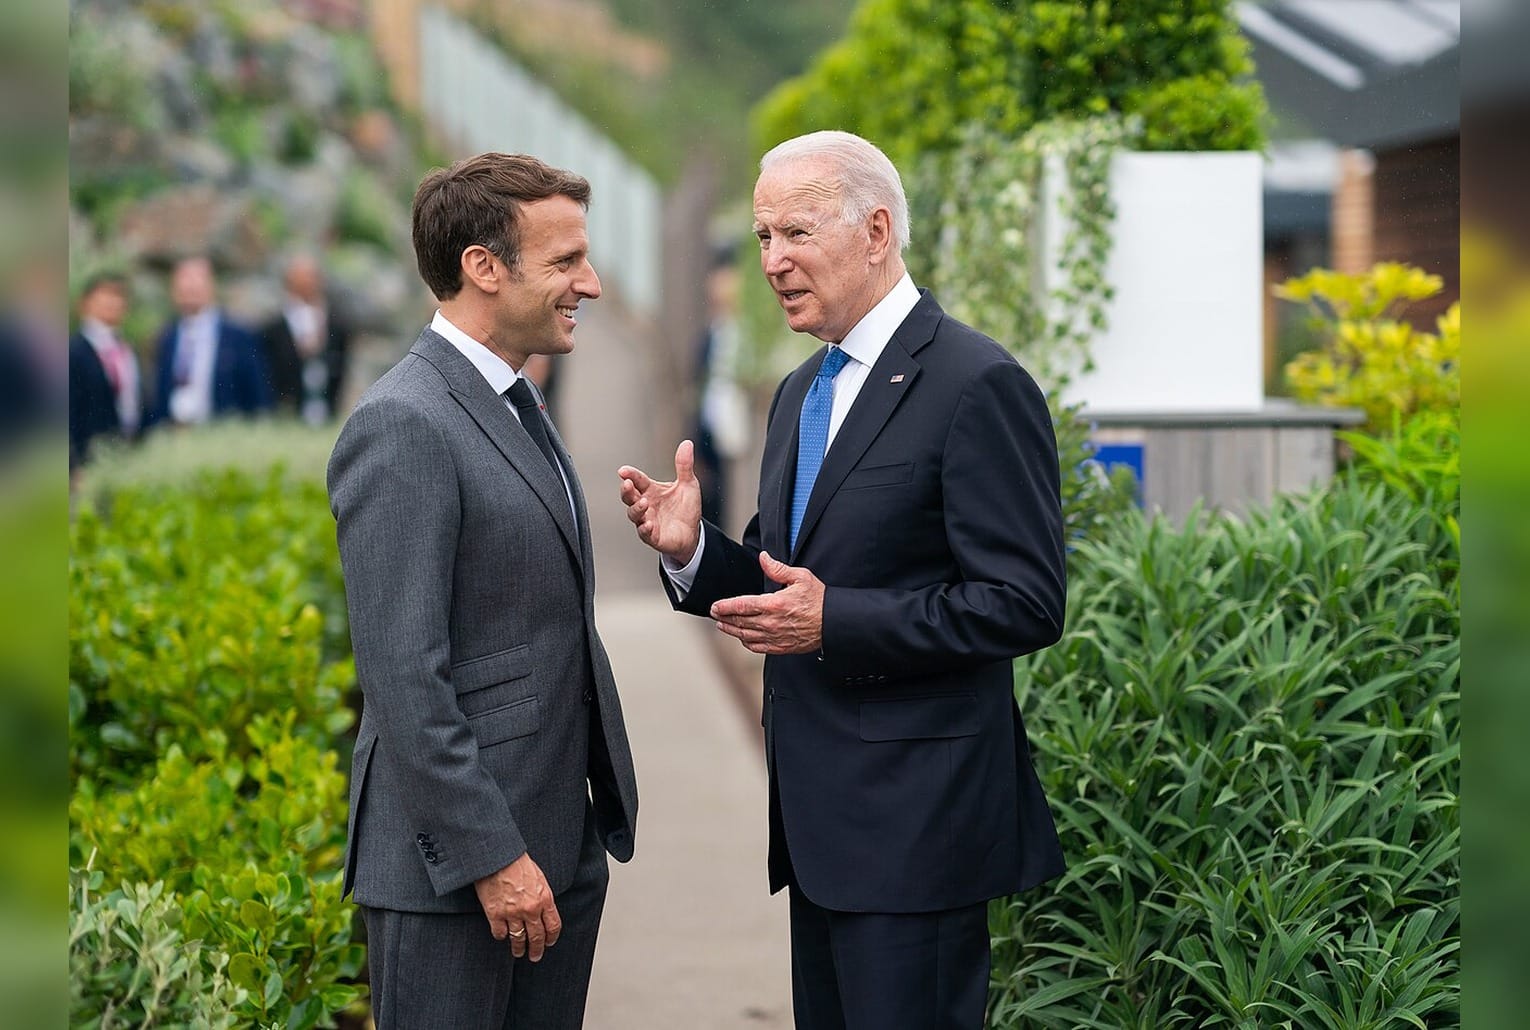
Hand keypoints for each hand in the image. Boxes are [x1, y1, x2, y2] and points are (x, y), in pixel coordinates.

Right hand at [474, 852, 561, 961]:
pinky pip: (500, 933)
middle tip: (535, 956)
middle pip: (537, 937)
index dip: (551, 938)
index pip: (553, 926)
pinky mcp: (495, 914)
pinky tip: (502, 935)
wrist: (497, 857)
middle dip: (537, 949)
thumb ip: (542, 896)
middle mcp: (530, 909)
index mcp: (544, 898)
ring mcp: (512, 913)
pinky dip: (501, 936)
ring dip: (519, 948)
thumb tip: (543, 911)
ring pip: (518, 939)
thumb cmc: (517, 863)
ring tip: (518, 952)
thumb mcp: (539, 878)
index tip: (549, 943)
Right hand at [618, 441, 702, 562]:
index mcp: (651, 490)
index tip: (623, 470)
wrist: (693, 532)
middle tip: (627, 484)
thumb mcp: (689, 484)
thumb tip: (687, 443)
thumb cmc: (686, 508)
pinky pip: (644, 533)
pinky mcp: (653, 536)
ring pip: (633, 514)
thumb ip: (684, 465)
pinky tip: (648, 524)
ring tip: (644, 503)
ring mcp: (647, 520)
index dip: (630, 474)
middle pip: (629, 496)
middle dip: (626, 490)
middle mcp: (646, 504)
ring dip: (636, 508)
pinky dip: (645, 529)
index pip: (638, 480)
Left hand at [710, 551, 824, 654]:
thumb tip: (763, 558)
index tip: (715, 606)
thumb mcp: (800, 577)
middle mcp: (771, 622)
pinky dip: (746, 642)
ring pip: (745, 636)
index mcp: (773, 604)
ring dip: (731, 631)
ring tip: (722, 626)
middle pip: (739, 622)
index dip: (724, 607)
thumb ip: (778, 568)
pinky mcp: (780, 647)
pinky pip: (757, 647)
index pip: (741, 606)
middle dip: (723, 618)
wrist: (833, 622)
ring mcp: (774, 637)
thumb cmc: (819, 599)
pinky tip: (742, 637)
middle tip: (714, 614)